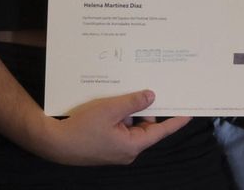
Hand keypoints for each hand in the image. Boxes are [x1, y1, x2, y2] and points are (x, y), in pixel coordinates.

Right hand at [36, 90, 189, 165]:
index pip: (161, 131)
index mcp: (133, 145)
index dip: (176, 121)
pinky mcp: (105, 146)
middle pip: (144, 125)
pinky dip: (115, 117)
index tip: (189, 113)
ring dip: (124, 111)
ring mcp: (116, 149)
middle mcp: (127, 150)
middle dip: (139, 109)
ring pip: (130, 124)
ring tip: (108, 102)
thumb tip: (151, 97)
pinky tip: (102, 108)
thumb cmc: (81, 129)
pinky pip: (118, 128)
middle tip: (130, 94)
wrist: (54, 143)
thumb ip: (133, 102)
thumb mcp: (110, 109)